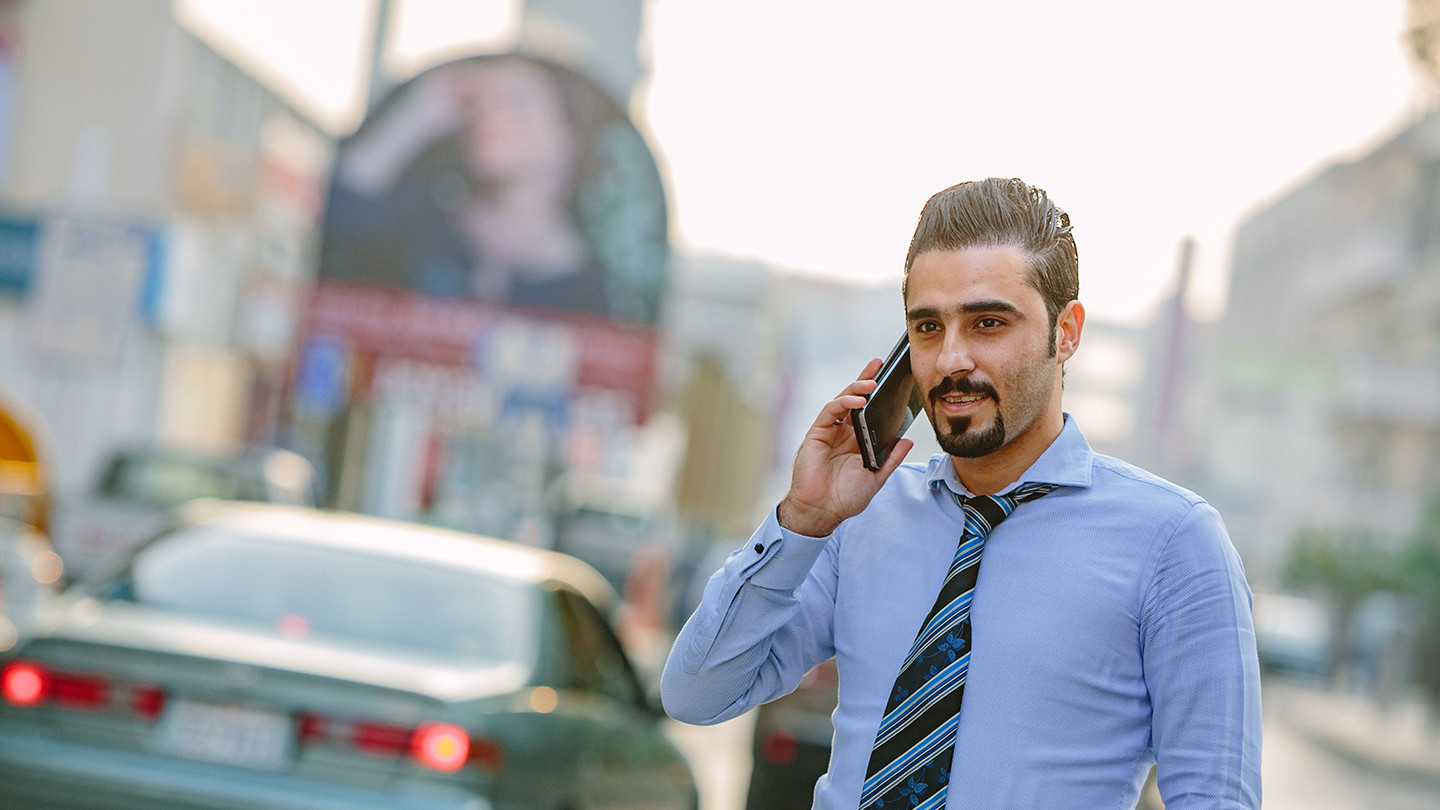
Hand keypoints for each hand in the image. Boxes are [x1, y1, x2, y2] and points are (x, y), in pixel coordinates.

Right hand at [777, 358, 913, 536]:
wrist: (822, 512)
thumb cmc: (845, 498)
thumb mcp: (876, 477)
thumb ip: (890, 459)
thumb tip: (907, 441)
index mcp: (856, 440)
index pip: (868, 410)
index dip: (878, 394)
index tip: (892, 378)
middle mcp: (842, 432)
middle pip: (855, 399)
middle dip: (866, 380)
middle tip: (879, 363)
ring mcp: (828, 431)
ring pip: (842, 401)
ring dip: (856, 389)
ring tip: (872, 382)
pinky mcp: (816, 433)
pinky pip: (830, 411)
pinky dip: (843, 403)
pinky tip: (858, 401)